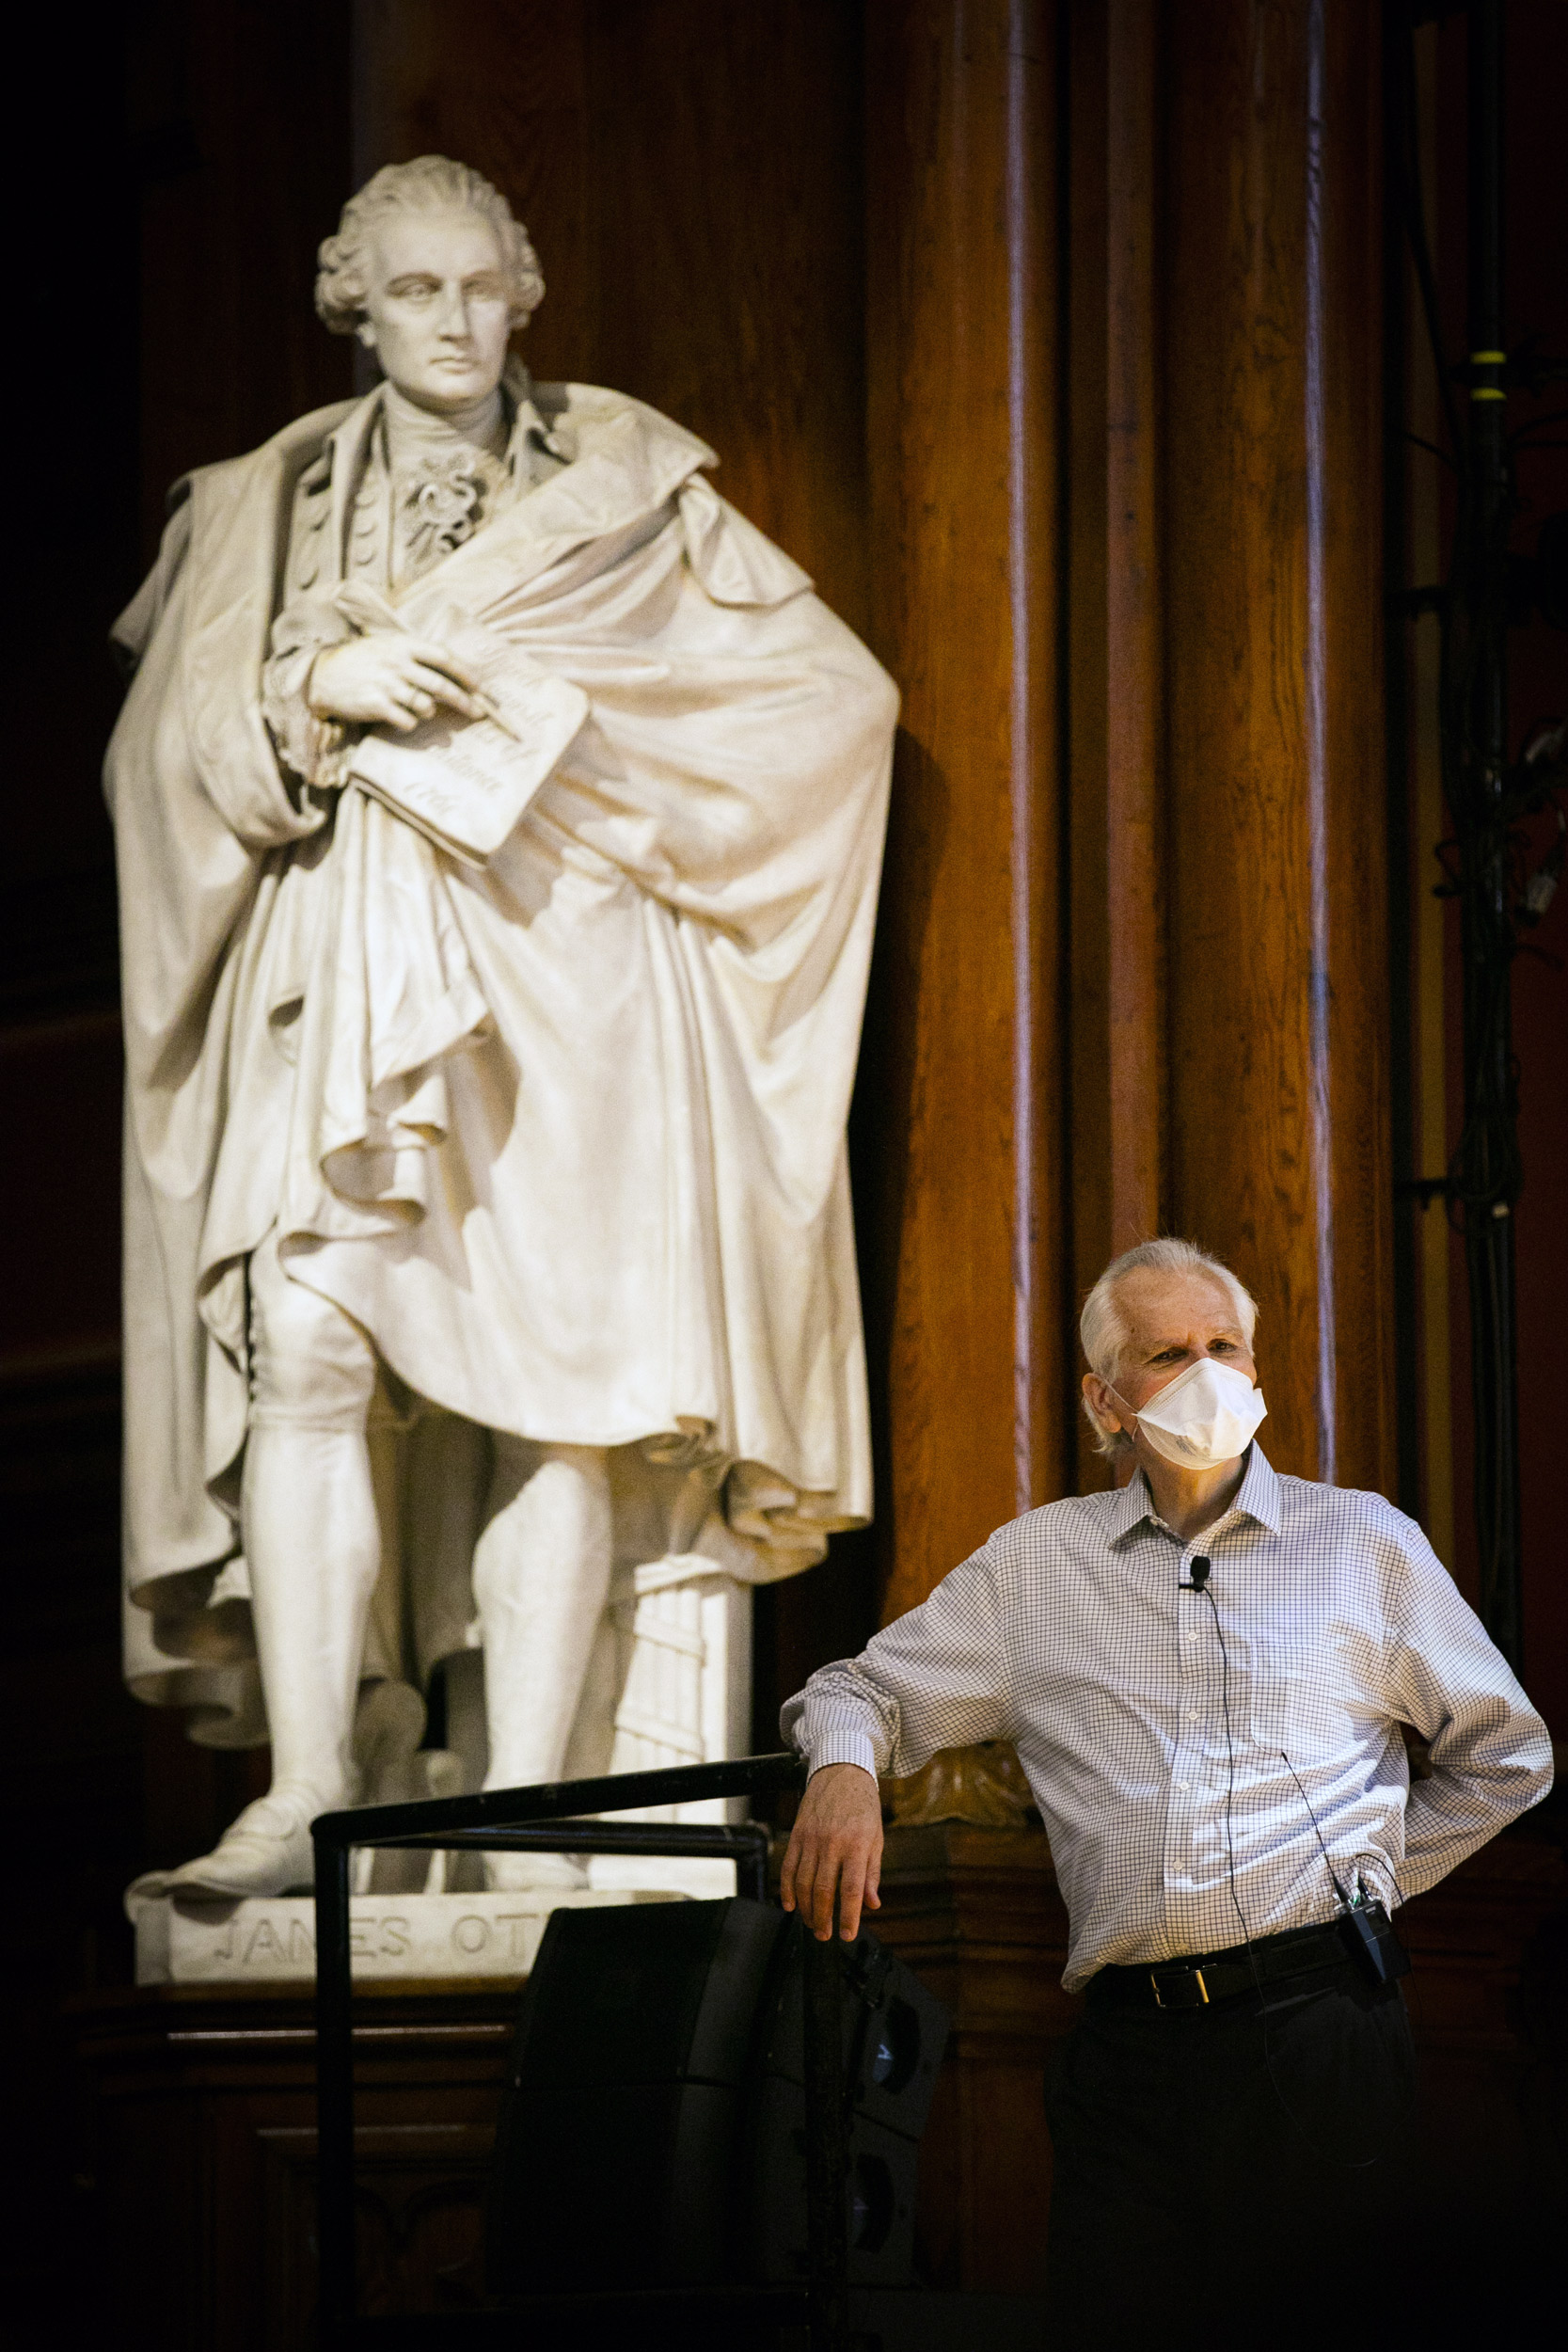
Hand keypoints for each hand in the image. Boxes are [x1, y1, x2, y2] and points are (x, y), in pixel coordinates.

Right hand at [307, 632, 484, 731]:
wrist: (323, 674)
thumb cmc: (362, 660)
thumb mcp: (387, 646)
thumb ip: (416, 655)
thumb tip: (451, 674)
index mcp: (403, 644)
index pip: (444, 657)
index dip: (466, 673)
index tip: (481, 688)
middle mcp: (397, 663)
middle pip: (442, 685)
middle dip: (464, 701)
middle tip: (477, 713)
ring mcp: (386, 684)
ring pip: (426, 705)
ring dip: (430, 711)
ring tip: (421, 708)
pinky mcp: (376, 704)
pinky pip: (407, 720)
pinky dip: (410, 722)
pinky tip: (401, 718)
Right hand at [779, 1762, 883, 1941]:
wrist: (841, 1771)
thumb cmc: (863, 1806)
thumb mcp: (876, 1838)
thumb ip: (872, 1873)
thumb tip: (872, 1903)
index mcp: (856, 1845)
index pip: (852, 1890)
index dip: (849, 1916)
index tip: (847, 1934)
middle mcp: (832, 1844)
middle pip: (823, 1891)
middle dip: (823, 1919)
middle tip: (824, 1935)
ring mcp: (811, 1839)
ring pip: (804, 1883)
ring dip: (806, 1909)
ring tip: (811, 1924)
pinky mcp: (797, 1835)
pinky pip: (789, 1867)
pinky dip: (787, 1889)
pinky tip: (790, 1905)